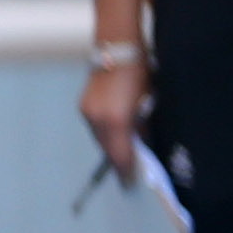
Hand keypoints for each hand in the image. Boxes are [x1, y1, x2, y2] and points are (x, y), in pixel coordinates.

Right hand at [79, 58, 148, 174]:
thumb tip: (139, 140)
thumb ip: (142, 125)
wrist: (117, 48)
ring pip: (100, 139)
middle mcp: (98, 120)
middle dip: (117, 161)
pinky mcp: (84, 106)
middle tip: (128, 170)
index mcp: (117, 121)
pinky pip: (95, 128)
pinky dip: (105, 134)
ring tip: (122, 151)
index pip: (120, 155)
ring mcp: (88, 113)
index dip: (125, 171)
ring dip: (110, 146)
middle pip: (107, 150)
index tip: (129, 184)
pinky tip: (113, 133)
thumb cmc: (140, 73)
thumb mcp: (148, 101)